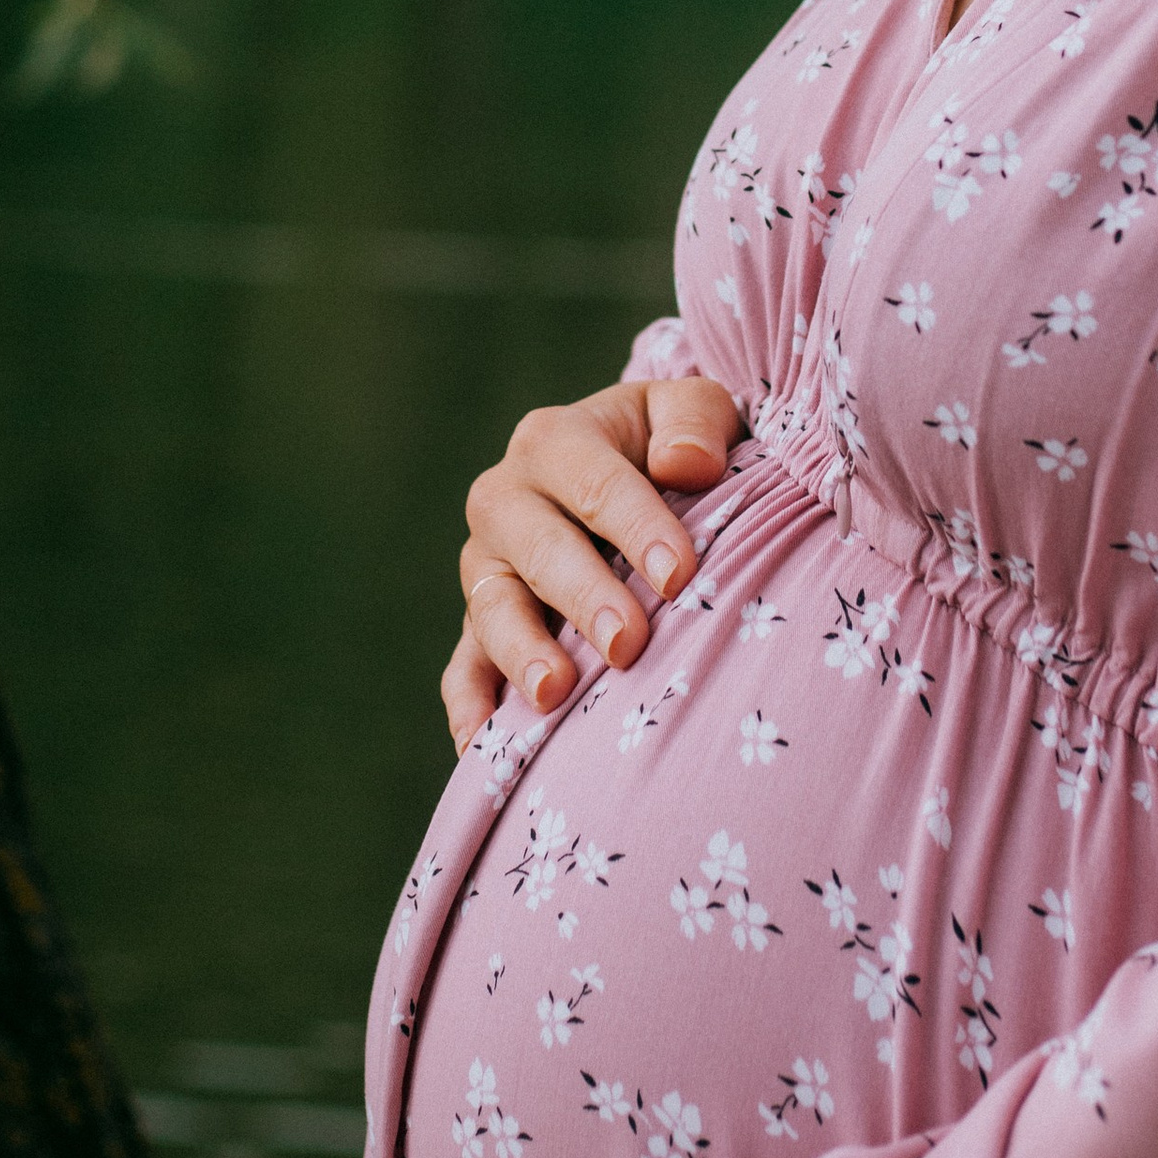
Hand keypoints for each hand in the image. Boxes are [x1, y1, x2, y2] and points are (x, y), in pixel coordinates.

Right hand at [442, 375, 743, 748]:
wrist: (634, 473)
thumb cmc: (672, 445)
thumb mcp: (690, 411)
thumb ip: (695, 421)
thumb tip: (686, 465)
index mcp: (556, 440)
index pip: (597, 483)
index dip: (639, 527)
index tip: (681, 576)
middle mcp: (506, 499)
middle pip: (539, 548)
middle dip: (584, 596)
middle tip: (629, 643)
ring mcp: (486, 567)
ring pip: (491, 607)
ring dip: (521, 651)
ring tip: (555, 692)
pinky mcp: (478, 625)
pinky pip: (461, 667)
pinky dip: (469, 705)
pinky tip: (481, 746)